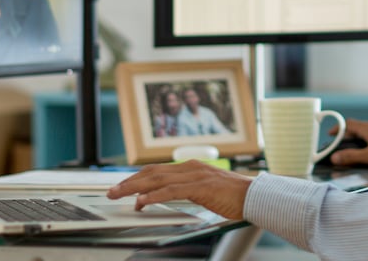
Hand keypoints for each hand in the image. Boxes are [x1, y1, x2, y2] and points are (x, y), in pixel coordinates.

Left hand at [106, 161, 251, 218]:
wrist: (255, 195)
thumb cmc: (233, 197)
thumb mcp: (205, 191)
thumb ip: (188, 190)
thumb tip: (167, 197)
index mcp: (191, 167)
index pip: (157, 171)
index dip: (137, 177)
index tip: (122, 186)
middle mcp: (191, 167)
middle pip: (152, 172)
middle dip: (129, 182)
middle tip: (111, 191)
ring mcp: (196, 175)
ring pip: (158, 179)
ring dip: (135, 187)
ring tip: (119, 195)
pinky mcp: (201, 186)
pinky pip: (173, 191)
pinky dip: (155, 195)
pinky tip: (143, 201)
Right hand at [328, 118, 367, 166]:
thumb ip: (351, 157)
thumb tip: (334, 158)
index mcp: (367, 128)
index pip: (348, 124)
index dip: (338, 128)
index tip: (331, 134)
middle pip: (357, 126)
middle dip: (347, 134)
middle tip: (341, 142)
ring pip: (367, 129)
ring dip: (359, 135)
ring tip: (356, 146)